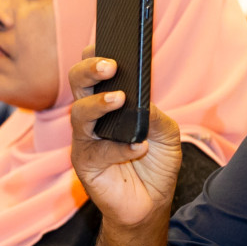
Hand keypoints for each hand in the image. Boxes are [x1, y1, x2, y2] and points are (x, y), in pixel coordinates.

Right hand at [68, 56, 181, 229]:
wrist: (150, 204)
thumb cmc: (155, 164)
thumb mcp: (167, 135)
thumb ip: (156, 115)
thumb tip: (143, 101)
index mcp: (110, 102)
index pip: (96, 72)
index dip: (95, 54)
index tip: (105, 41)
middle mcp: (94, 116)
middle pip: (78, 83)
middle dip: (89, 69)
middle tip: (109, 64)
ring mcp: (86, 139)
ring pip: (79, 113)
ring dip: (98, 104)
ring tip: (119, 99)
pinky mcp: (85, 163)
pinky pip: (96, 150)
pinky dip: (118, 148)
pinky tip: (137, 148)